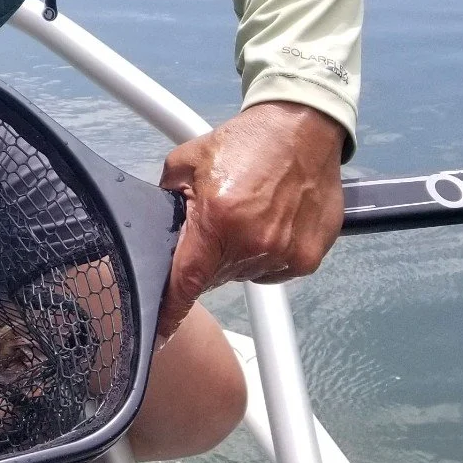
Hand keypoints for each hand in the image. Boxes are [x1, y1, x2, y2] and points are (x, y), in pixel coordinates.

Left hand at [156, 101, 346, 338]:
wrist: (302, 129)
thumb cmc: (247, 141)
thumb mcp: (187, 161)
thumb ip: (166, 199)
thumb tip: (155, 228)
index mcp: (218, 220)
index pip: (186, 281)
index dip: (169, 310)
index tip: (158, 333)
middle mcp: (254, 243)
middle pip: (214, 278)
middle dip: (206, 258)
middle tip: (215, 225)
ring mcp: (284, 254)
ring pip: (243, 275)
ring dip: (238, 256)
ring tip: (246, 216)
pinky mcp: (307, 258)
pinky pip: (273, 271)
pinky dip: (265, 255)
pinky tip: (268, 223)